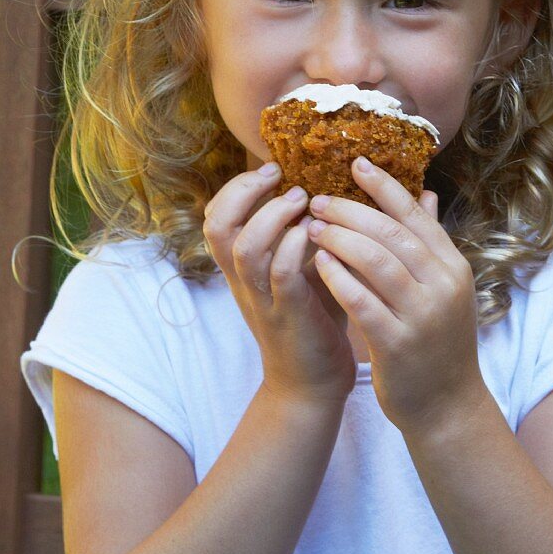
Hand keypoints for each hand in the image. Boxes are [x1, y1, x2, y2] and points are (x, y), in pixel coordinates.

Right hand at [203, 164, 355, 405]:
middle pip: (217, 226)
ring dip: (272, 215)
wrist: (312, 384)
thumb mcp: (304, 269)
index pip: (216, 217)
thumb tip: (336, 190)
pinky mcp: (288, 314)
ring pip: (245, 247)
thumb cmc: (315, 319)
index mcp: (243, 267)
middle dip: (243, 191)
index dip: (236, 188)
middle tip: (278, 175)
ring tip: (301, 199)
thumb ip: (308, 233)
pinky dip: (293, 247)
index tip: (271, 169)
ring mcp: (262, 298)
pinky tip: (313, 234)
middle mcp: (244, 280)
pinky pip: (280, 274)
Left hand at [307, 157, 483, 432]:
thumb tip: (424, 192)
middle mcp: (442, 286)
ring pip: (376, 261)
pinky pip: (362, 301)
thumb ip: (429, 242)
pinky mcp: (398, 344)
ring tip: (312, 228)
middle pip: (392, 233)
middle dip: (351, 210)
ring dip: (340, 239)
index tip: (354, 162)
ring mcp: (422, 315)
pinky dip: (338, 278)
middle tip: (318, 199)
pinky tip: (317, 264)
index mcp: (451, 267)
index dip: (384, 186)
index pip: (415, 215)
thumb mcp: (442, 288)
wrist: (447, 407)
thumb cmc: (437, 342)